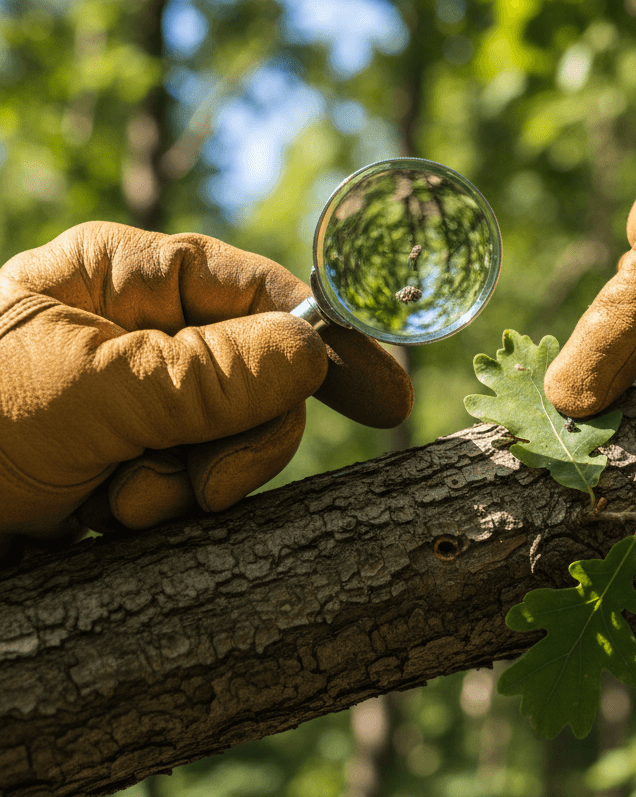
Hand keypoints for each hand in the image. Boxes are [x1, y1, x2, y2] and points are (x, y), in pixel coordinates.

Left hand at [0, 222, 412, 547]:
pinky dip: (166, 508)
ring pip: (232, 439)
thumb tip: (313, 358)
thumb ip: (210, 375)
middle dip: (240, 440)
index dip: (327, 343)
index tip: (387, 401)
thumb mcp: (87, 394)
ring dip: (194, 484)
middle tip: (201, 488)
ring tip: (122, 503)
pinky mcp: (126, 457)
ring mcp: (135, 398)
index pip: (261, 295)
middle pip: (259, 378)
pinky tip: (107, 516)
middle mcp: (141, 332)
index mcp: (128, 279)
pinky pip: (193, 481)